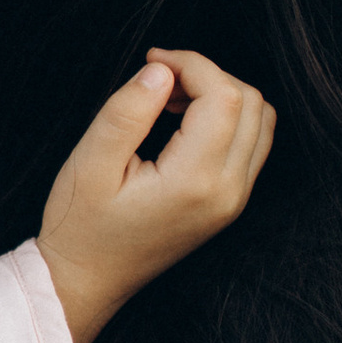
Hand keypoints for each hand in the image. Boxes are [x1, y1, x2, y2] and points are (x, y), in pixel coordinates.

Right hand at [35, 48, 276, 342]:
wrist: (87, 281)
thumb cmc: (81, 226)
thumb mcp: (90, 163)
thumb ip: (128, 111)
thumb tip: (162, 70)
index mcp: (195, 181)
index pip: (224, 96)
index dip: (191, 64)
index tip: (152, 61)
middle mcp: (227, 192)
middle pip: (251, 102)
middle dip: (207, 76)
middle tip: (159, 79)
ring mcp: (233, 201)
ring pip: (260, 121)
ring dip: (221, 95)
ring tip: (170, 98)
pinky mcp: (230, 203)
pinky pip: (252, 144)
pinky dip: (227, 118)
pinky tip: (183, 121)